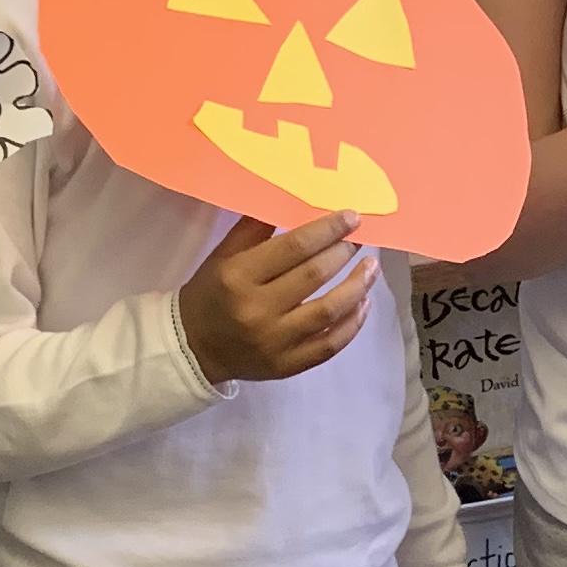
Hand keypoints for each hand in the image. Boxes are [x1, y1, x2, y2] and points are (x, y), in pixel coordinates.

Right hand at [177, 213, 372, 386]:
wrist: (195, 349)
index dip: (327, 230)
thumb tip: (295, 201)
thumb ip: (256, 229)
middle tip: (360, 240)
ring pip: (328, 312)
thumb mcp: (223, 256)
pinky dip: (352, 324)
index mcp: (239, 276)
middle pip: (314, 276)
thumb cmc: (212, 294)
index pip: (293, 248)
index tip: (352, 217)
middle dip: (343, 254)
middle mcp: (258, 309)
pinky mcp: (287, 365)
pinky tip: (363, 304)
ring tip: (372, 269)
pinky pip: (330, 345)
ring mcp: (275, 342)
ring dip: (357, 287)